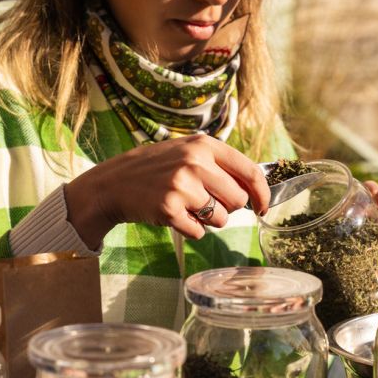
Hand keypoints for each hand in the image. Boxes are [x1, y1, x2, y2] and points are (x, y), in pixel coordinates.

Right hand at [65, 134, 270, 247]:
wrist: (115, 183)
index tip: (262, 207)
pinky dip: (191, 230)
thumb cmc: (159, 168)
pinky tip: (175, 215)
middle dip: (227, 207)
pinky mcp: (169, 210)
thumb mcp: (189, 152)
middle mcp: (195, 162)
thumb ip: (221, 165)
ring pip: (221, 219)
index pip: (250, 172)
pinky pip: (199, 232)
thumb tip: (257, 189)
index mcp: (204, 145)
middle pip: (238, 200)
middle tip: (205, 201)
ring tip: (187, 206)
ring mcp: (181, 187)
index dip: (262, 194)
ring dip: (209, 220)